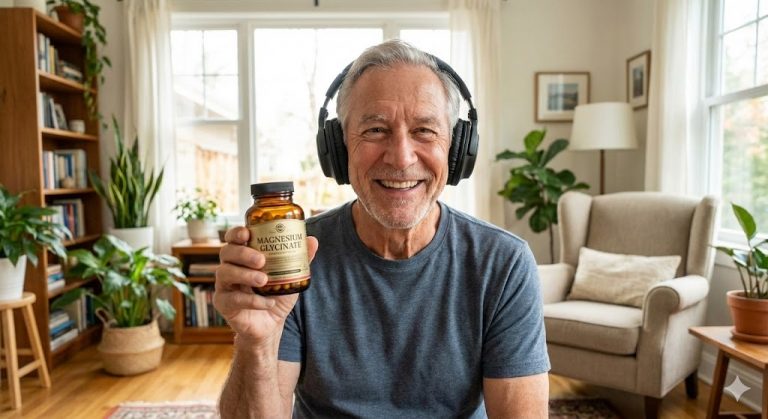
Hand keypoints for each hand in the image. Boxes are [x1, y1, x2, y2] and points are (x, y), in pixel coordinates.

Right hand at [214, 226, 318, 346]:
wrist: (271, 324)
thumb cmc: (277, 295)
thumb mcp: (291, 276)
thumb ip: (300, 258)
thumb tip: (313, 240)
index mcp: (243, 256)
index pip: (233, 238)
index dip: (236, 233)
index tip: (247, 233)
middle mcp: (230, 267)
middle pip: (226, 252)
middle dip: (243, 253)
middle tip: (261, 260)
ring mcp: (224, 285)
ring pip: (224, 273)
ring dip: (245, 275)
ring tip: (264, 280)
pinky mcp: (224, 304)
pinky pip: (233, 299)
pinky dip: (252, 301)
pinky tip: (269, 303)